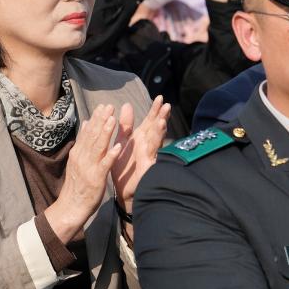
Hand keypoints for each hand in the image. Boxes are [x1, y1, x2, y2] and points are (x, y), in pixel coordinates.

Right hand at [45, 105, 122, 243]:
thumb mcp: (77, 160)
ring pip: (98, 147)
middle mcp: (82, 157)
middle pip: (92, 136)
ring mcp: (88, 167)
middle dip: (102, 120)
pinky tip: (118, 147)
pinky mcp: (96, 179)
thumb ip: (83, 142)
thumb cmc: (77, 184)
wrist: (71, 206)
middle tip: (109, 106)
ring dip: (106, 133)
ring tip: (113, 120)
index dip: (96, 118)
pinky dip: (111, 155)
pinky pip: (104, 165)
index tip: (104, 106)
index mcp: (78, 152)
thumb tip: (87, 123)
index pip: (88, 132)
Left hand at [110, 96, 170, 213]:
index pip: (150, 121)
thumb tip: (127, 105)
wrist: (122, 191)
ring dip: (159, 133)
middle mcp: (147, 146)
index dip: (155, 110)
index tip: (159, 97)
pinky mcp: (147, 168)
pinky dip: (153, 151)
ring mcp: (149, 157)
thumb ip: (125, 125)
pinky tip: (154, 145)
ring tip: (162, 120)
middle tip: (166, 105)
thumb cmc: (124, 167)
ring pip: (155, 142)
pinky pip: (150, 158)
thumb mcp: (122, 142)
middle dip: (161, 118)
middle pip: (156, 129)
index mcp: (141, 138)